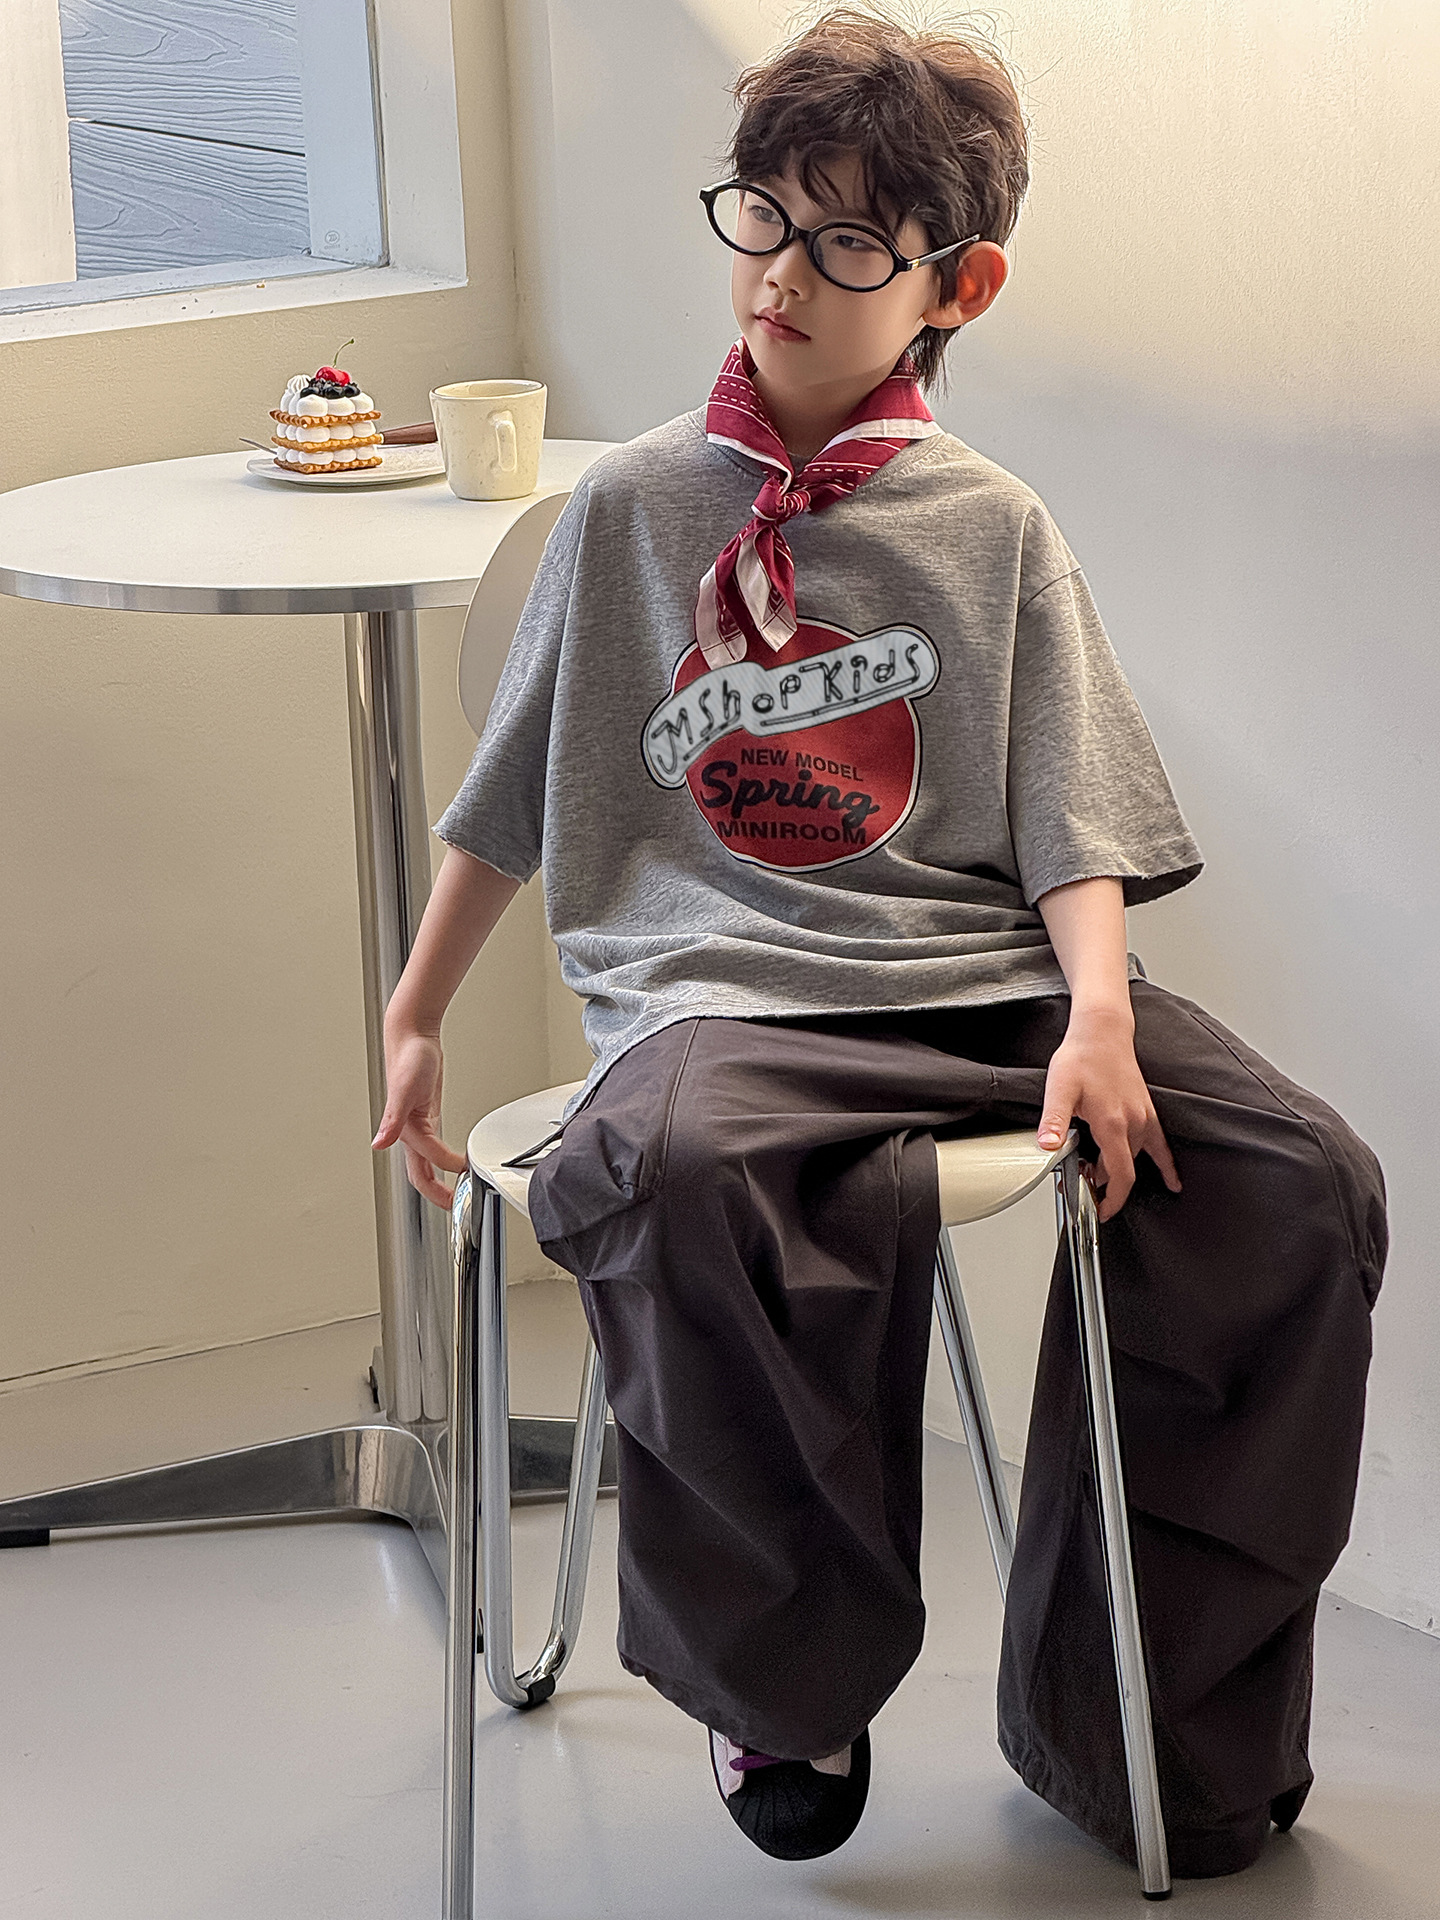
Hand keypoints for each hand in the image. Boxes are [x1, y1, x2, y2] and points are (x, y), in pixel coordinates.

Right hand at [371, 1024, 467, 1207]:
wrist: (412, 1036)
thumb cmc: (407, 1057)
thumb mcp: (404, 1090)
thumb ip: (393, 1119)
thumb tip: (379, 1143)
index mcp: (404, 1130)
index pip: (426, 1164)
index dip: (446, 1175)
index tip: (465, 1178)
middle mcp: (409, 1132)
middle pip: (420, 1173)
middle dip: (436, 1194)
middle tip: (455, 1206)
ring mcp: (418, 1124)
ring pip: (427, 1162)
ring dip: (439, 1179)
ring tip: (457, 1190)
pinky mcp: (426, 1114)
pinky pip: (433, 1145)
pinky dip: (443, 1157)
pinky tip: (455, 1159)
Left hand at [1035, 1005, 1181, 1221]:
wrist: (1102, 1032)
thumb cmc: (1082, 1056)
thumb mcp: (1059, 1088)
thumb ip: (1053, 1119)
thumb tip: (1047, 1145)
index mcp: (1113, 1123)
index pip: (1120, 1175)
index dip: (1112, 1199)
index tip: (1102, 1211)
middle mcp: (1133, 1123)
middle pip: (1123, 1170)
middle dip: (1103, 1184)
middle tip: (1078, 1184)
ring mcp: (1143, 1118)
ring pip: (1136, 1158)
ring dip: (1117, 1171)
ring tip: (1095, 1174)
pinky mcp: (1147, 1111)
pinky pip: (1161, 1144)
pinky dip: (1166, 1164)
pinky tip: (1173, 1180)